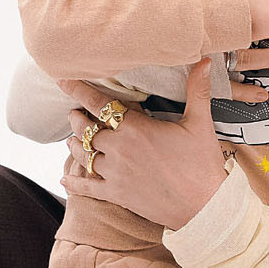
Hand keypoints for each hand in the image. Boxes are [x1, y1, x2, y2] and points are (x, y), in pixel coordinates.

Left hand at [59, 61, 228, 228]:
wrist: (205, 207)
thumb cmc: (203, 164)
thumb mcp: (201, 123)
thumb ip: (197, 90)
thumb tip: (204, 60)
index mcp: (136, 128)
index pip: (99, 103)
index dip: (79, 90)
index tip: (63, 80)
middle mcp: (119, 149)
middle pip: (85, 129)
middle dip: (77, 119)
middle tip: (74, 113)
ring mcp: (115, 173)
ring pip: (82, 155)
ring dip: (74, 145)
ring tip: (71, 139)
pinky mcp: (117, 194)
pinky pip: (86, 188)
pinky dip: (73, 183)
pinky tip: (64, 179)